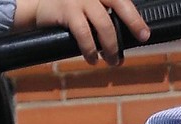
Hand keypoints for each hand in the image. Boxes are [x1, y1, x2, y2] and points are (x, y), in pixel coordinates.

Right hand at [14, 0, 149, 65]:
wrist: (36, 6)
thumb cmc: (65, 9)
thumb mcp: (86, 5)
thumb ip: (102, 13)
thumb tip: (122, 37)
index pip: (122, 0)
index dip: (135, 17)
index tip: (144, 34)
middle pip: (120, 3)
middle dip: (133, 23)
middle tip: (141, 39)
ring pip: (104, 24)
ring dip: (110, 47)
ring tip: (112, 61)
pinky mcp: (68, 10)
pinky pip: (85, 34)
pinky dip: (90, 50)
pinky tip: (92, 59)